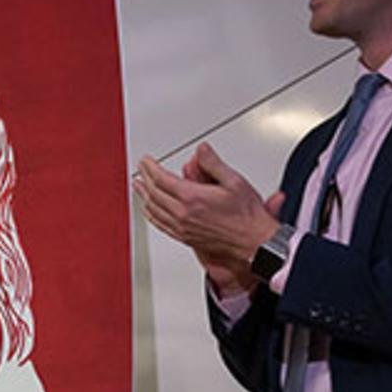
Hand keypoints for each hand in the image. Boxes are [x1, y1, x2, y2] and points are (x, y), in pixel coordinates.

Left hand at [135, 143, 282, 291]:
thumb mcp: (234, 181)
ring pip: (153, 210)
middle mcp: (183, 214)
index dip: (150, 168)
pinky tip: (148, 210)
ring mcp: (182, 228)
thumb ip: (213, 163)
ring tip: (138, 185)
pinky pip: (160, 225)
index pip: (161, 179)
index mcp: (192, 198)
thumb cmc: (247, 215)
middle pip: (154, 193)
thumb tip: (201, 150)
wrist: (253, 241)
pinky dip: (150, 214)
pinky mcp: (184, 237)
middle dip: (145, 178)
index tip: (146, 161)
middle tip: (140, 169)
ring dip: (143, 196)